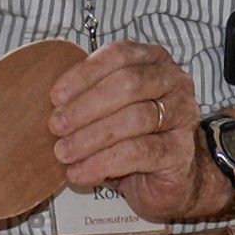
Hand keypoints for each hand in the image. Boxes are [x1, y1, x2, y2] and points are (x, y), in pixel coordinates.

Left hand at [48, 40, 222, 223]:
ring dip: (91, 137)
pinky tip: (81, 172)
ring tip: (64, 153)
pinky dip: (104, 162)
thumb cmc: (132, 137)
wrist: (166, 179)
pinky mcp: (180, 151)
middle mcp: (174, 82)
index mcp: (154, 60)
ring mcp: (182, 116)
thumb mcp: (108, 109)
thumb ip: (88, 96)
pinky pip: (140, 153)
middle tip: (56, 126)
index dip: (85, 74)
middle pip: (129, 84)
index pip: (119, 55)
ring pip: (134, 118)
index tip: (56, 97)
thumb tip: (52, 104)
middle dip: (86, 106)